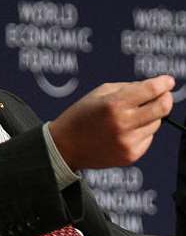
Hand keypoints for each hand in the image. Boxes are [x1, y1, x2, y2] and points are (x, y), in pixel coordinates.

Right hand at [49, 75, 174, 170]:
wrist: (66, 145)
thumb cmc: (81, 115)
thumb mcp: (98, 93)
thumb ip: (127, 88)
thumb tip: (153, 89)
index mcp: (113, 104)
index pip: (150, 90)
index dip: (163, 83)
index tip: (168, 81)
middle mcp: (123, 123)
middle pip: (162, 108)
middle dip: (166, 98)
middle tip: (164, 94)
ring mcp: (128, 141)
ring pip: (156, 124)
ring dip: (150, 116)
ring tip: (131, 115)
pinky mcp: (131, 155)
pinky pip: (148, 138)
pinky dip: (142, 131)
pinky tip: (125, 130)